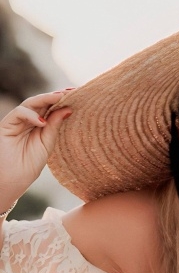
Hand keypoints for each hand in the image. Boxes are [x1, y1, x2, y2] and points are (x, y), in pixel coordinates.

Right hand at [0, 91, 72, 207]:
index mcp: (40, 126)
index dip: (63, 100)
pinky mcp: (7, 124)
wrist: (11, 180)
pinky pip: (19, 113)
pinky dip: (31, 115)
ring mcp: (17, 121)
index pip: (52, 108)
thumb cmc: (28, 166)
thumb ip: (54, 127)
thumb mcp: (47, 144)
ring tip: (59, 98)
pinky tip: (42, 122)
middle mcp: (29, 121)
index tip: (78, 94)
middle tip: (71, 91)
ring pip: (30, 103)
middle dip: (56, 95)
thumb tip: (68, 109)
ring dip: (45, 99)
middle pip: (42, 103)